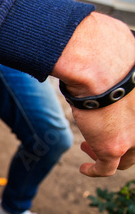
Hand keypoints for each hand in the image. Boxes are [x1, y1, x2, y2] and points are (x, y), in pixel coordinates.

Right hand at [52, 12, 134, 175]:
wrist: (103, 65)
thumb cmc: (110, 54)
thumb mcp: (122, 60)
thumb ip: (117, 63)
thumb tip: (100, 42)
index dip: (130, 124)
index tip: (114, 119)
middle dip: (122, 142)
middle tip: (100, 136)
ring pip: (126, 158)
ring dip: (106, 155)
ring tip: (88, 149)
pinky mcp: (114, 148)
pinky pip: (106, 168)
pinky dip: (94, 170)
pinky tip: (84, 169)